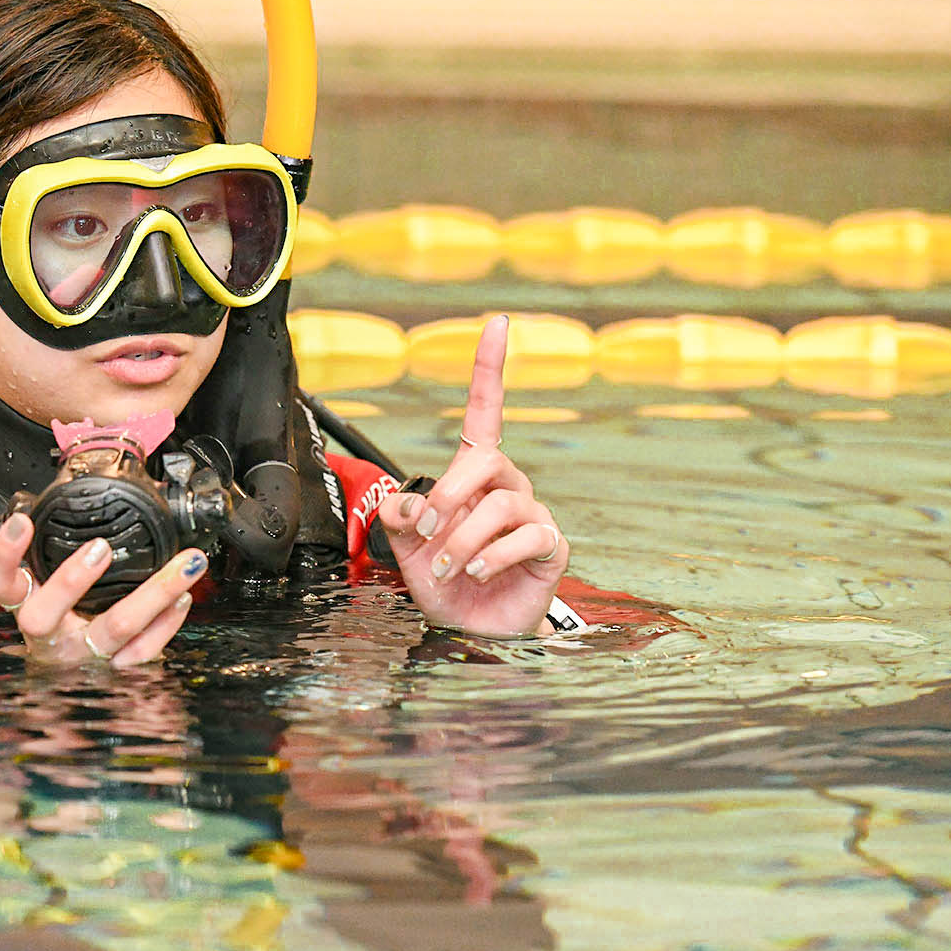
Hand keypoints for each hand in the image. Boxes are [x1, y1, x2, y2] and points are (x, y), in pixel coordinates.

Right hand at [0, 512, 206, 665]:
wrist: (71, 673)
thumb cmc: (62, 616)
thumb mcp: (47, 582)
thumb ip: (52, 550)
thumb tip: (78, 493)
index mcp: (25, 605)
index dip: (4, 554)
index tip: (23, 522)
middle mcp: (48, 635)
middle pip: (45, 616)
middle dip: (70, 580)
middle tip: (99, 548)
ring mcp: (82, 655)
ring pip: (115, 628)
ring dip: (154, 592)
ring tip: (183, 564)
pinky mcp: (113, 668)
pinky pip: (143, 650)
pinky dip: (167, 623)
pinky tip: (182, 598)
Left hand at [375, 314, 568, 637]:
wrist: (468, 627)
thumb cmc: (442, 579)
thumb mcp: (406, 545)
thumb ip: (399, 516)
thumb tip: (410, 504)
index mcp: (472, 474)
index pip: (485, 411)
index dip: (490, 368)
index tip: (497, 324)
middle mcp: (507, 485)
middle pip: (486, 460)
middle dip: (448, 495)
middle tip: (427, 533)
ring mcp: (533, 514)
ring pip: (500, 505)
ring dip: (462, 540)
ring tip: (447, 567)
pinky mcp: (551, 546)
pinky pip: (526, 538)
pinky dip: (492, 557)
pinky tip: (477, 573)